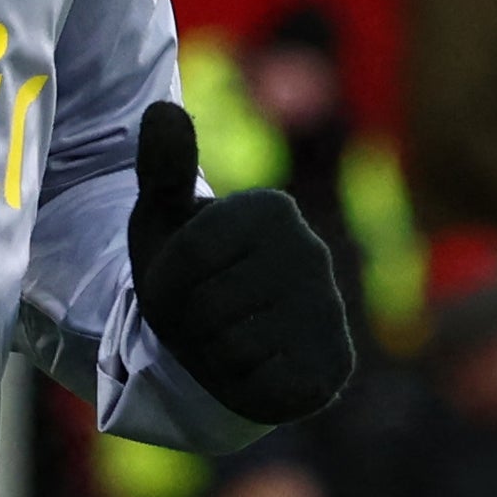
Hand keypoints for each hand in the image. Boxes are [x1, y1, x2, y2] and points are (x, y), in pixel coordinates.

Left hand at [124, 104, 353, 426]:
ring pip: (231, 349)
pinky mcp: (335, 364)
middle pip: (204, 310)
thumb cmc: (190, 275)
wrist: (225, 341)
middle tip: (203, 320)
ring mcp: (328, 309)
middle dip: (187, 326)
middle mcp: (310, 251)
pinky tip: (256, 368)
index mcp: (269, 209)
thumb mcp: (163, 220)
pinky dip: (245, 386)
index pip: (183, 264)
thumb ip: (162, 169)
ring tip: (226, 341)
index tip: (179, 284)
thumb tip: (162, 110)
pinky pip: (263, 385)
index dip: (162, 288)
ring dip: (212, 358)